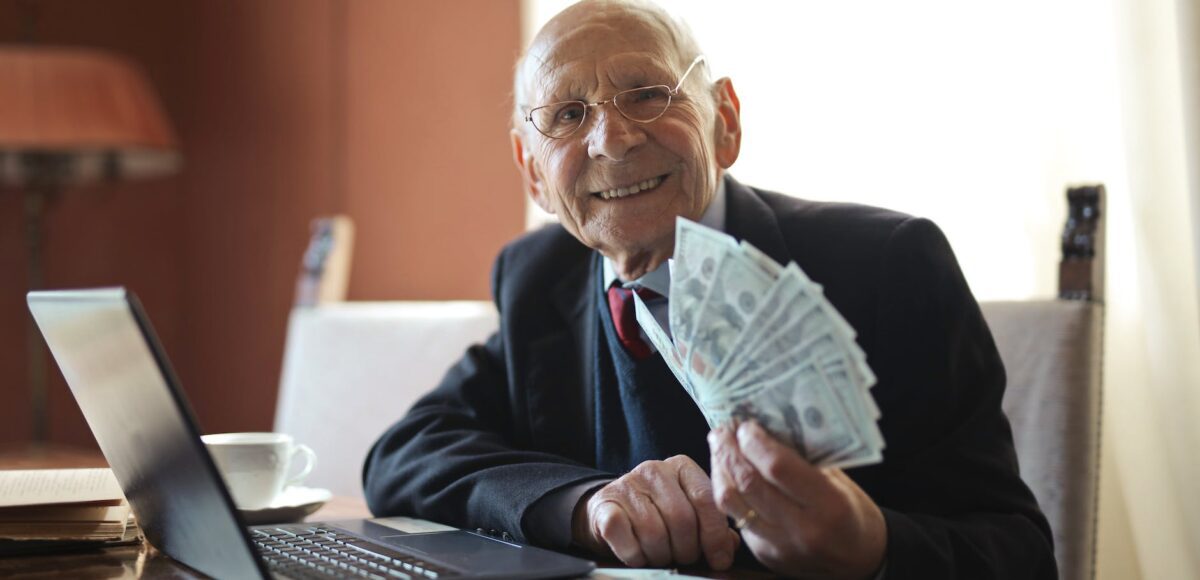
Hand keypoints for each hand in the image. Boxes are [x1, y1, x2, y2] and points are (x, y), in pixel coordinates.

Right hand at [572, 455, 739, 569]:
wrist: (609, 510)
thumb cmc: (657, 514)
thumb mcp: (688, 513)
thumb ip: (711, 526)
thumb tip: (730, 545)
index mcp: (682, 467)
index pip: (706, 499)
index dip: (715, 535)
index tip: (719, 560)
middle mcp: (654, 470)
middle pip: (681, 518)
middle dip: (687, 549)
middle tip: (683, 558)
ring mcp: (627, 485)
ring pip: (654, 531)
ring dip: (660, 555)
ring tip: (660, 556)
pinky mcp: (605, 504)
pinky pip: (624, 536)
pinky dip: (634, 555)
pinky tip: (638, 555)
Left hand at [708, 421, 886, 579]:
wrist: (858, 560)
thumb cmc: (851, 512)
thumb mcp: (839, 480)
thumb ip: (805, 457)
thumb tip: (766, 426)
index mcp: (828, 505)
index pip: (778, 467)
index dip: (755, 442)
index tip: (746, 424)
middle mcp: (801, 529)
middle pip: (748, 483)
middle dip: (730, 450)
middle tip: (723, 430)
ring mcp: (779, 545)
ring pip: (731, 503)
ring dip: (720, 469)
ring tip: (719, 447)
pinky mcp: (764, 554)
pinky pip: (735, 517)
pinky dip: (728, 490)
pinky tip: (729, 473)